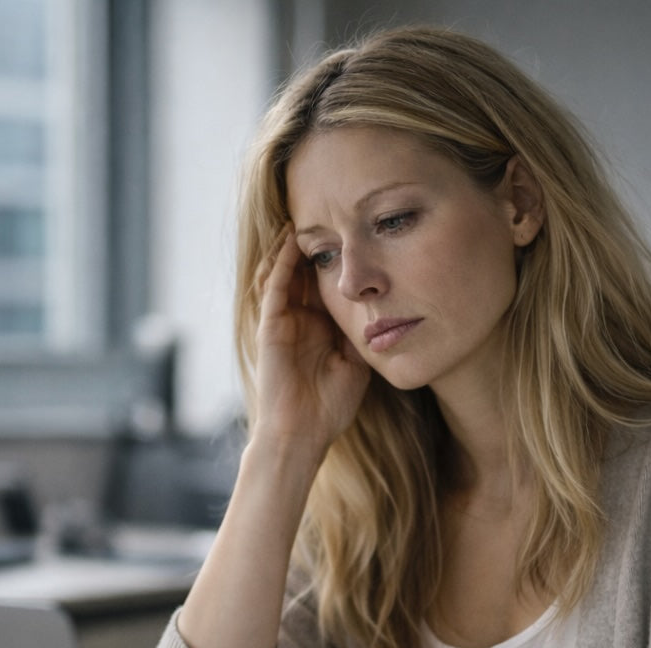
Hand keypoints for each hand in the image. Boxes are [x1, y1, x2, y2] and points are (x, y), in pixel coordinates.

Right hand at [254, 228, 370, 454]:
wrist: (303, 433)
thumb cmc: (330, 407)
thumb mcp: (357, 363)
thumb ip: (362, 334)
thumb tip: (381, 308)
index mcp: (319, 328)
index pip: (327, 284)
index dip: (339, 259)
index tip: (357, 232)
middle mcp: (299, 320)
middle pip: (304, 272)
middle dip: (314, 244)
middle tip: (329, 209)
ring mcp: (282, 322)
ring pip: (284, 273)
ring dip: (293, 246)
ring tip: (306, 215)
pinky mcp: (269, 327)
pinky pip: (274, 287)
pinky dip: (282, 264)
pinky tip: (293, 241)